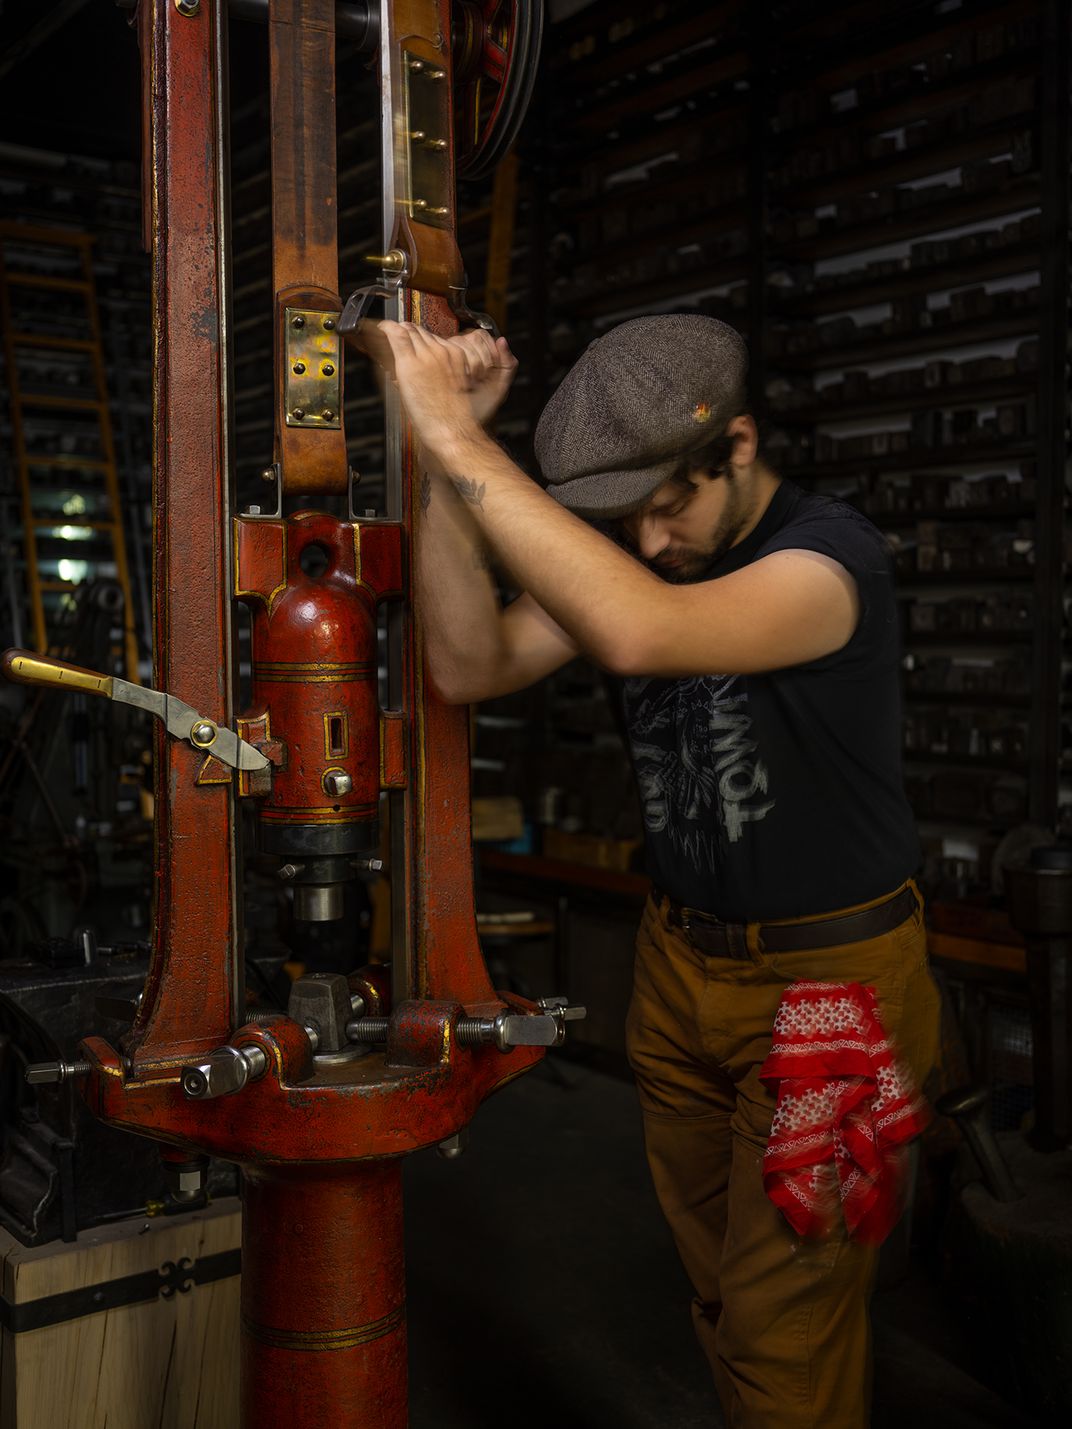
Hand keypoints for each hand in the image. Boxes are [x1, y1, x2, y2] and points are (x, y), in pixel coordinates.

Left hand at [355, 320, 516, 456]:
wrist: (452, 431)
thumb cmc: (453, 419)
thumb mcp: (456, 389)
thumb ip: (444, 374)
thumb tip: (427, 370)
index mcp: (456, 356)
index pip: (433, 336)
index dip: (418, 338)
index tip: (410, 342)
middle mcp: (442, 351)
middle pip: (420, 331)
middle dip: (407, 335)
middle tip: (396, 343)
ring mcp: (426, 356)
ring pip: (408, 331)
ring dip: (397, 335)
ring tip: (387, 340)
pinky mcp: (410, 363)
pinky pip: (396, 336)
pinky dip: (387, 329)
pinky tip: (381, 329)